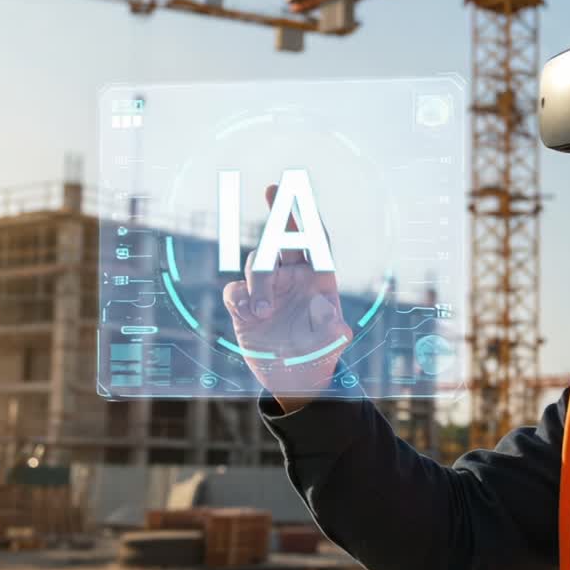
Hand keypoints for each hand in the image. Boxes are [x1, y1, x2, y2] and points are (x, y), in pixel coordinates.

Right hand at [223, 184, 351, 411]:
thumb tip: (330, 312)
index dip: (307, 215)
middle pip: (282, 239)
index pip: (314, 241)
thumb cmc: (319, 357)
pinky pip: (236, 290)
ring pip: (257, 264)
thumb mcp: (332, 347)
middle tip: (273, 190)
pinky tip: (248, 317)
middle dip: (278, 215)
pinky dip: (239, 299)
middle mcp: (293, 278)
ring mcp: (268, 289)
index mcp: (319, 280)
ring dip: (258, 284)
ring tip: (263, 314)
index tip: (294, 191)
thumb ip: (333, 330)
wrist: (294, 379)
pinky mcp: (245, 305)